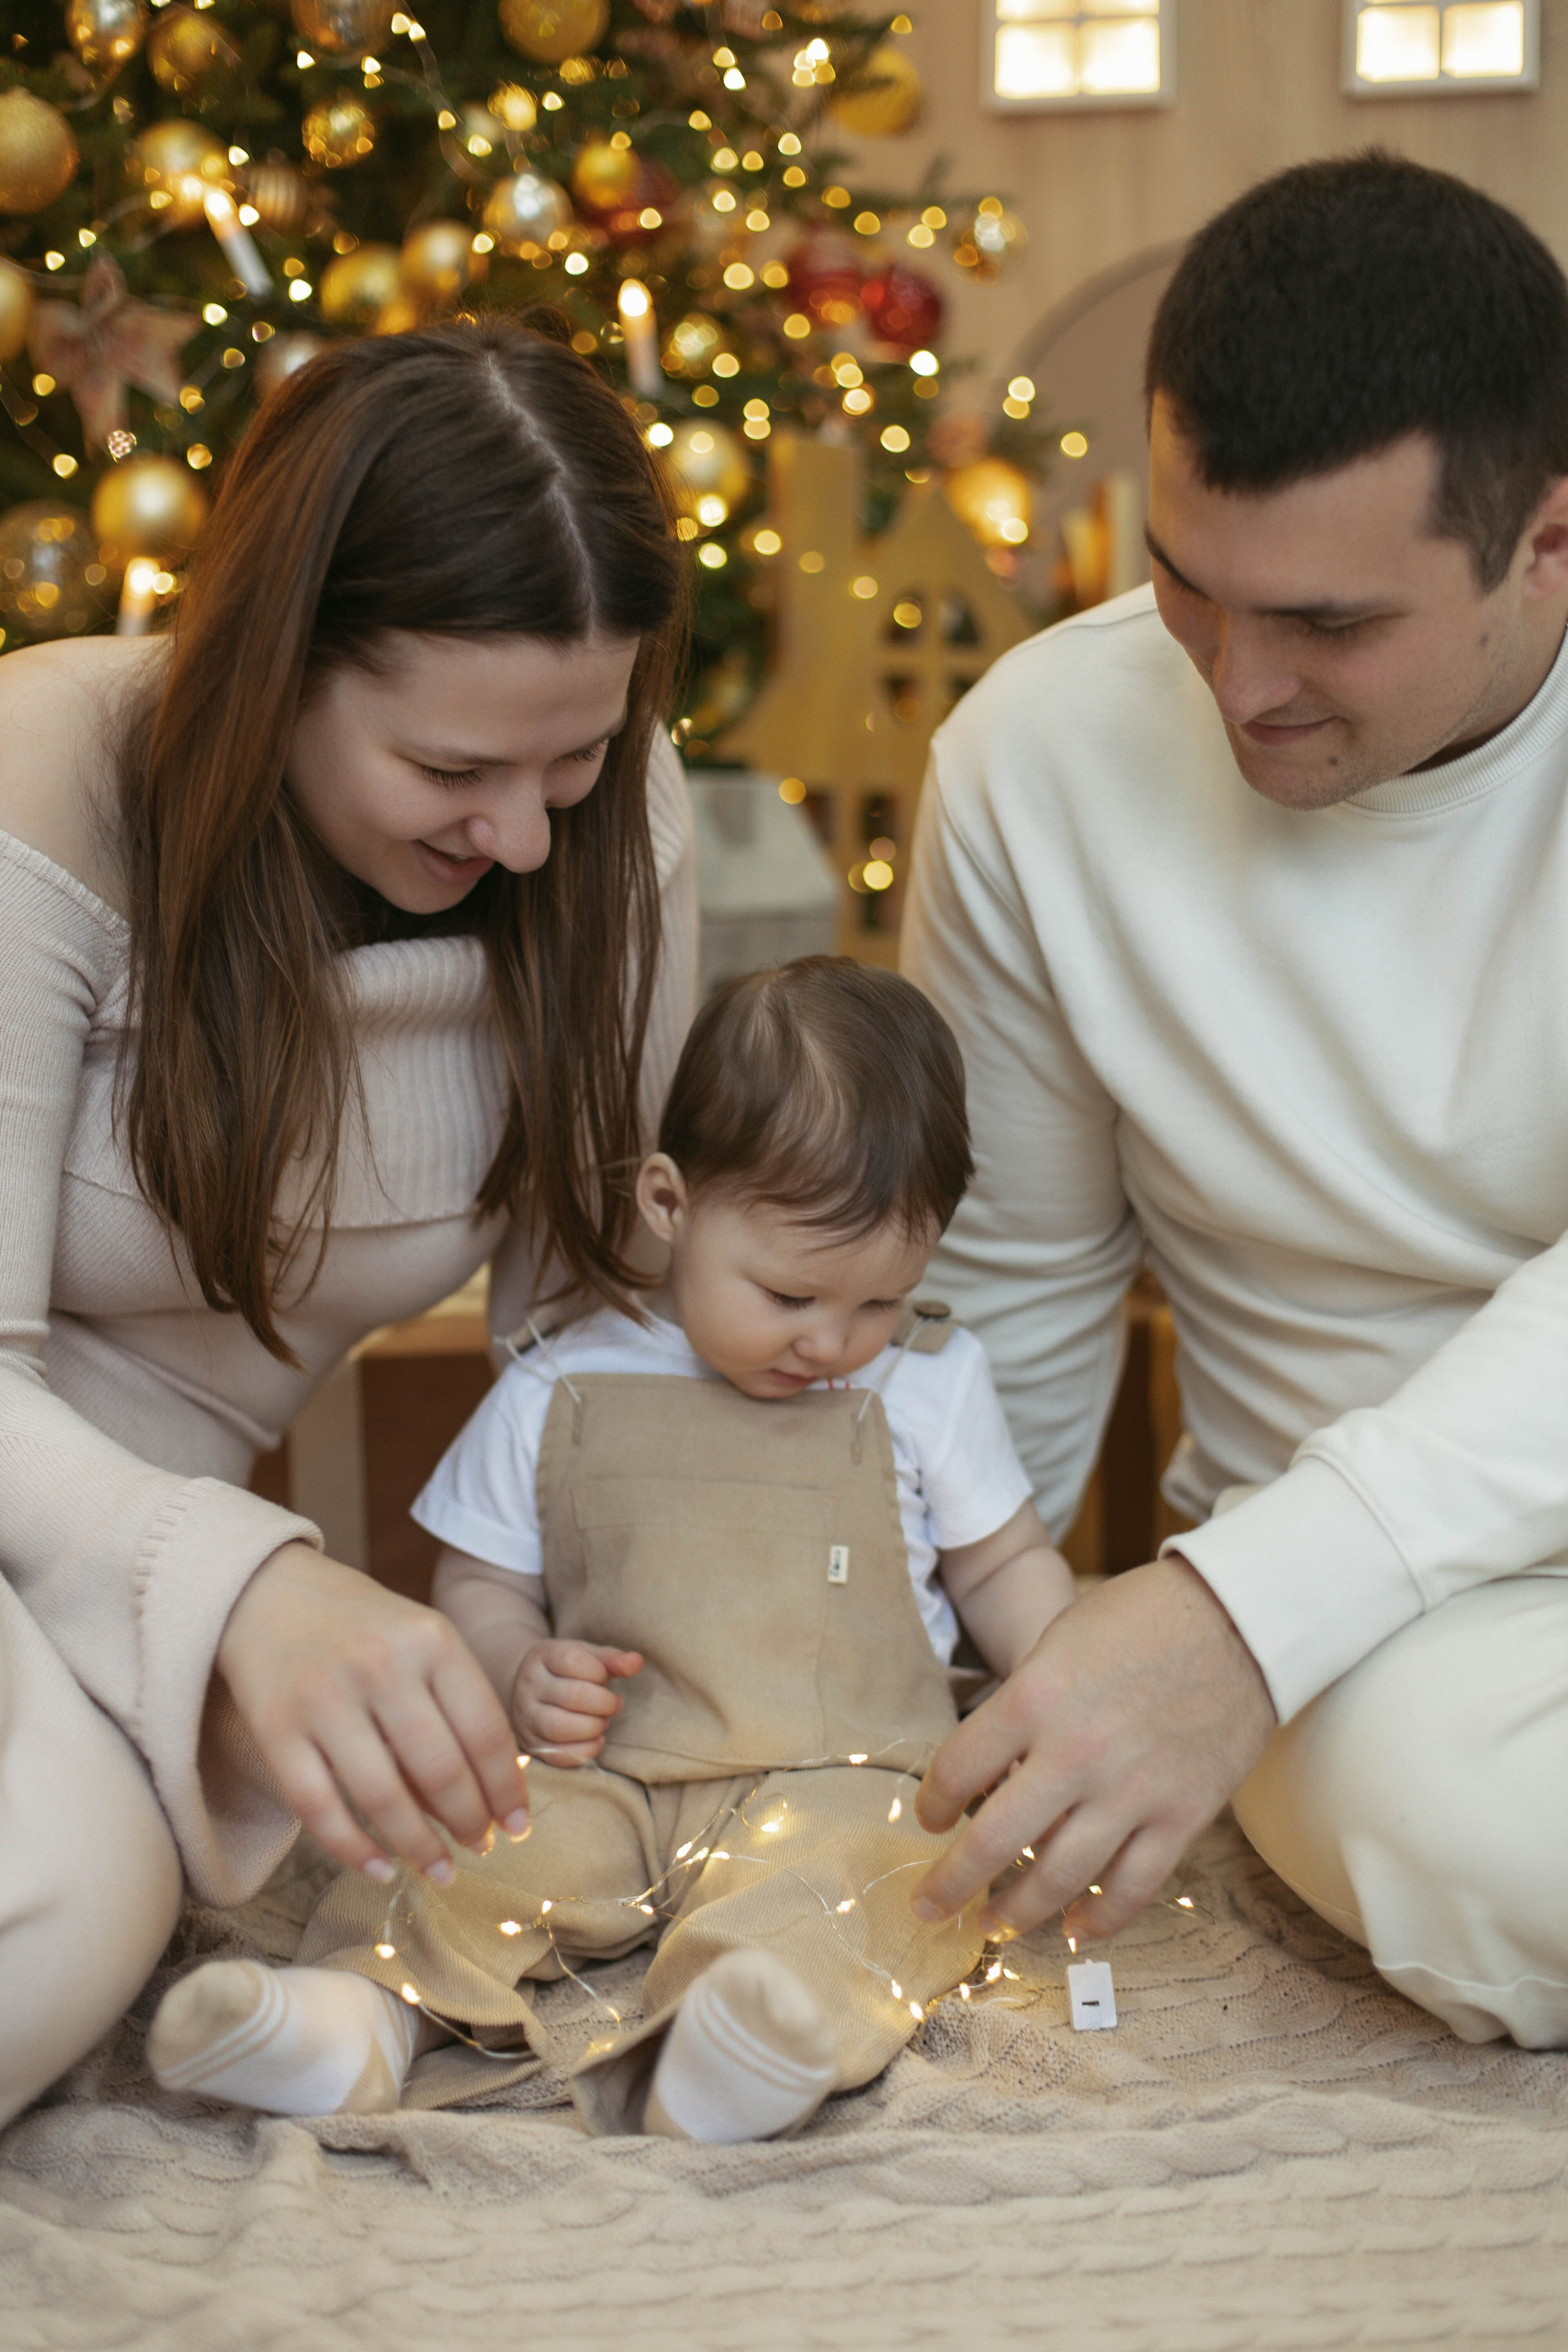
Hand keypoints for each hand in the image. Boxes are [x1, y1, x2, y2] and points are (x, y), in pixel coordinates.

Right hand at [217, 1542, 530, 1882]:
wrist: (268, 1591)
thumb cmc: (363, 1626)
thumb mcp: (422, 1640)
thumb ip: (455, 1704)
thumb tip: (490, 1798)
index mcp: (431, 1638)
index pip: (485, 1731)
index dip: (506, 1790)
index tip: (516, 1827)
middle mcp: (380, 1664)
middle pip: (440, 1770)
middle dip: (468, 1823)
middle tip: (479, 1848)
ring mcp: (324, 1698)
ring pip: (383, 1798)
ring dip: (418, 1848)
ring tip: (440, 1869)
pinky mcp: (276, 1730)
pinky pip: (320, 1809)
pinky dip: (354, 1850)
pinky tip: (380, 1868)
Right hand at [510, 1638, 642, 1765]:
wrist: (527, 1691)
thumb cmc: (566, 1672)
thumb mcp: (586, 1657)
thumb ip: (612, 1659)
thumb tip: (636, 1661)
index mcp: (543, 1656)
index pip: (573, 1660)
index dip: (599, 1672)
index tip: (606, 1678)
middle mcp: (528, 1685)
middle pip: (573, 1695)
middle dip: (605, 1703)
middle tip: (614, 1704)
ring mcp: (526, 1717)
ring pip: (561, 1727)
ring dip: (594, 1726)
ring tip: (603, 1721)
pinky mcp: (531, 1745)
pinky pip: (559, 1755)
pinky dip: (586, 1751)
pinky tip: (597, 1740)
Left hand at [911, 1557, 1275, 1943]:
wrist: (1239, 1621)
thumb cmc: (1139, 1620)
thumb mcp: (1057, 1642)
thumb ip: (1021, 1708)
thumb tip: (989, 1774)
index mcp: (1035, 1697)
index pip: (958, 1770)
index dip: (933, 1804)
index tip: (929, 1820)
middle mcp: (1076, 1753)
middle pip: (994, 1841)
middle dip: (951, 1884)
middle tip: (928, 1906)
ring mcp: (1133, 1791)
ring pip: (1059, 1877)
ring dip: (1017, 1911)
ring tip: (991, 1926)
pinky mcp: (1183, 1816)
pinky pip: (1133, 1886)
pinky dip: (1100, 1918)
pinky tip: (1075, 1930)